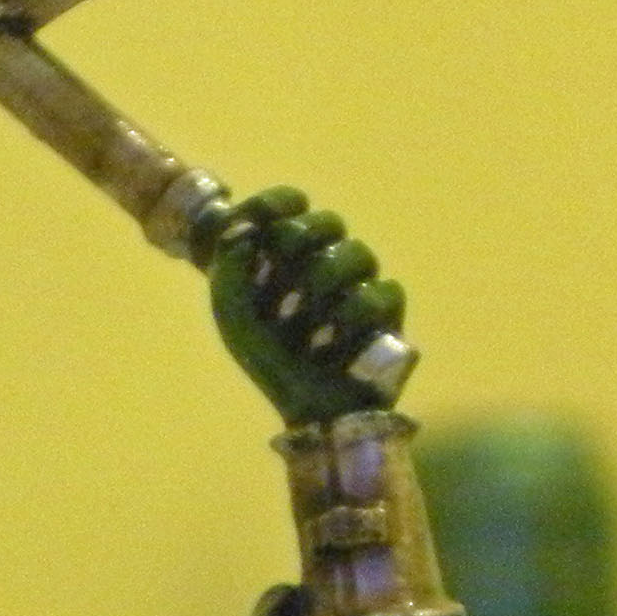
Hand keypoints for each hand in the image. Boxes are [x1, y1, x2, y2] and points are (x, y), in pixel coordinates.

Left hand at [208, 189, 413, 426]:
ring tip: (308, 326)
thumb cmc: (272, 362)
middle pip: (326, 222)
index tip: (266, 218)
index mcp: (287, 258)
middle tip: (280, 281)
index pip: (286, 207)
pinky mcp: (387, 312)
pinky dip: (355, 318)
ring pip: (355, 252)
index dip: (277, 204)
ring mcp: (359, 284)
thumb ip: (228, 269)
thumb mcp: (236, 317)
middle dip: (301, 246)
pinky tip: (335, 343)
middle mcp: (324, 263)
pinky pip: (381, 292)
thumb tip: (240, 228)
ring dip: (325, 286)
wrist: (310, 411)